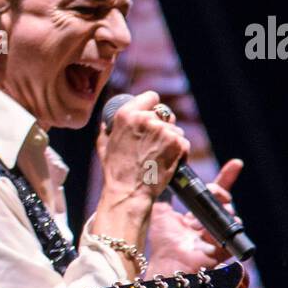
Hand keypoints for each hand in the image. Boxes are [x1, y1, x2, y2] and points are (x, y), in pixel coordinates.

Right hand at [95, 91, 190, 205]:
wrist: (129, 191)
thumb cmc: (115, 170)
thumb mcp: (103, 144)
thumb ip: (107, 128)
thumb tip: (108, 121)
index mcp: (127, 115)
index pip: (151, 96)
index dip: (152, 106)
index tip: (151, 116)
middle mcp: (147, 119)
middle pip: (165, 113)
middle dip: (162, 125)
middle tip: (154, 142)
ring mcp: (164, 131)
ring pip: (175, 129)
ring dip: (171, 139)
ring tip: (159, 155)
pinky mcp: (178, 143)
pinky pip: (183, 142)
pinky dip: (179, 151)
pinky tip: (168, 160)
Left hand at [147, 159, 243, 275]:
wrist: (168, 264)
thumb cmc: (163, 243)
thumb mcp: (159, 213)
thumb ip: (163, 196)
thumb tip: (161, 175)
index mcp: (194, 218)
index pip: (211, 195)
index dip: (224, 179)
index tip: (236, 163)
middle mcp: (207, 225)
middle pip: (224, 202)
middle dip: (223, 190)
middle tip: (215, 189)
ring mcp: (217, 236)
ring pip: (231, 213)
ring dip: (223, 206)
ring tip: (210, 208)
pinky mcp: (225, 247)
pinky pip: (235, 231)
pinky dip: (228, 224)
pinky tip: (211, 226)